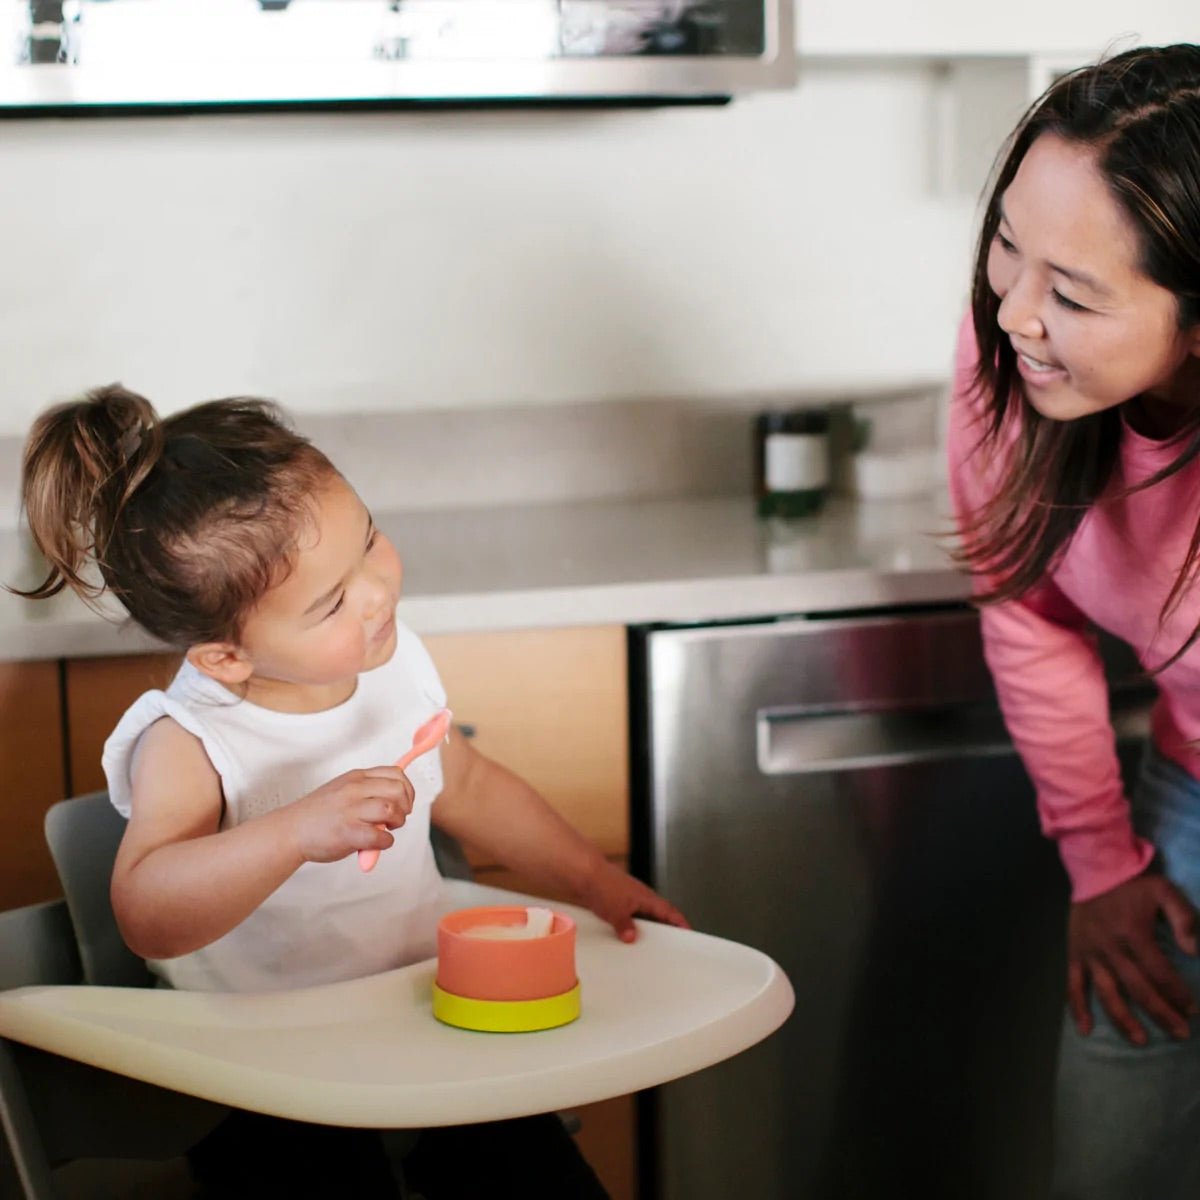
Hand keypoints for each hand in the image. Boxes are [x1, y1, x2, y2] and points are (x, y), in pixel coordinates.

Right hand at [284, 767, 414, 864]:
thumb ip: (368, 791)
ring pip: (392, 809)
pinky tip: (375, 844)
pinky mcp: (347, 833)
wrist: (290, 831)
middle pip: (398, 790)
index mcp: (356, 777)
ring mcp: (350, 810)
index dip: (407, 790)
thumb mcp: (343, 790)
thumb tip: (398, 801)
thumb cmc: (319, 814)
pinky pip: (381, 836)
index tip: (405, 803)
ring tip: (386, 830)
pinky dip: (385, 842)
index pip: (396, 773)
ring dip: (397, 822)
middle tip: (396, 819)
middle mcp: (354, 789)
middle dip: (405, 806)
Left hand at [576, 858, 690, 942]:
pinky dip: (629, 924)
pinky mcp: (616, 900)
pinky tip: (622, 933)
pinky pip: (628, 915)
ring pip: (642, 915)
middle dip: (663, 926)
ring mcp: (628, 897)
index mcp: (646, 898)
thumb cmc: (603, 884)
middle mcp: (639, 896)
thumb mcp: (617, 912)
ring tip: (643, 942)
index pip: (669, 911)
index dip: (679, 921)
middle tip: (668, 941)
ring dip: (644, 926)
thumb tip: (631, 937)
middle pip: (657, 913)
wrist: (585, 873)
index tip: (687, 930)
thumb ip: (626, 927)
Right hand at [1067, 871, 1198, 1044]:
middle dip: (1162, 1013)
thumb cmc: (1132, 884)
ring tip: (1141, 1040)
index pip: (1160, 973)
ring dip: (1124, 1019)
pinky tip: (1085, 1028)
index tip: (1193, 1011)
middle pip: (1138, 989)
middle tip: (1181, 1033)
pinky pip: (1073, 984)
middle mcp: (1111, 949)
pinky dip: (1077, 1007)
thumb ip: (1183, 918)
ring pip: (1107, 992)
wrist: (1094, 869)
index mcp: (1133, 934)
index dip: (1178, 994)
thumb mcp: (1165, 891)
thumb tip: (1193, 952)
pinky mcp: (1075, 953)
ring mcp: (1090, 953)